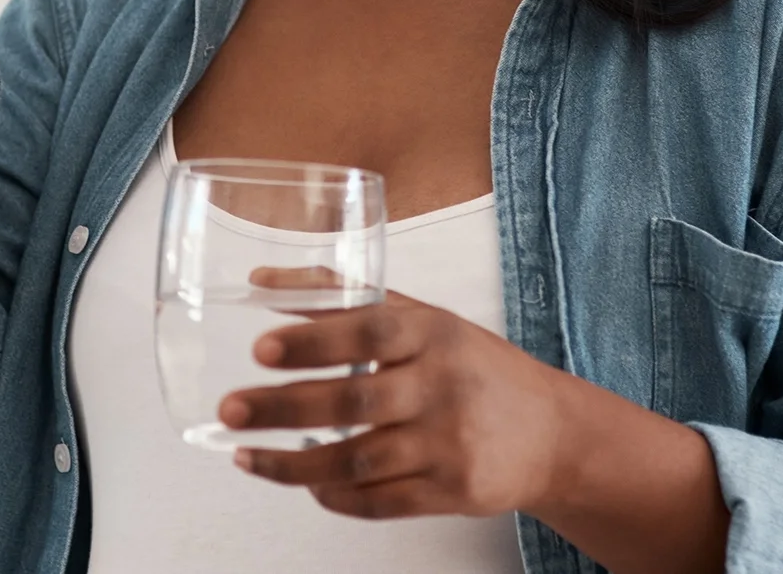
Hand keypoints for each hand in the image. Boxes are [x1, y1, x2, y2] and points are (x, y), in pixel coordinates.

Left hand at [219, 291, 573, 520]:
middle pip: (354, 400)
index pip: (368, 330)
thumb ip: (347, 300)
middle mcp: (443, 386)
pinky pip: (379, 502)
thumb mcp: (424, 319)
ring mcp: (449, 443)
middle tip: (231, 409)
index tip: (261, 347)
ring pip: (358, 460)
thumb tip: (262, 280)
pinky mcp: (452, 491)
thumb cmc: (473, 368)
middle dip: (283, 407)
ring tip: (247, 456)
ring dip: (293, 464)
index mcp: (434, 333)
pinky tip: (305, 483)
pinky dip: (334, 496)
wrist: (552, 434)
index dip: (313, 339)